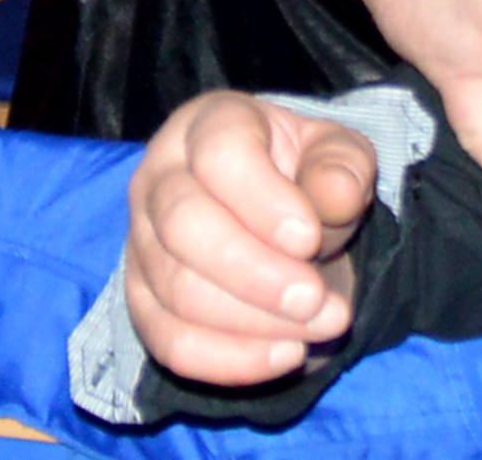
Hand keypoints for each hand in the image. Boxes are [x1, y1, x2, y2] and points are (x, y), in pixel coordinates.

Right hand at [126, 92, 374, 385]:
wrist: (278, 216)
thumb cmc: (304, 174)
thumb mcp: (336, 155)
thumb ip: (341, 168)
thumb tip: (335, 194)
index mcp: (207, 123)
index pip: (220, 155)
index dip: (263, 201)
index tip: (309, 239)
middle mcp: (158, 176)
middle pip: (185, 227)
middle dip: (256, 275)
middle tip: (317, 302)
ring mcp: (140, 241)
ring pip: (177, 292)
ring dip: (253, 322)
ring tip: (320, 326)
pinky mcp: (140, 300)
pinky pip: (169, 342)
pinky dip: (229, 360)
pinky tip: (286, 355)